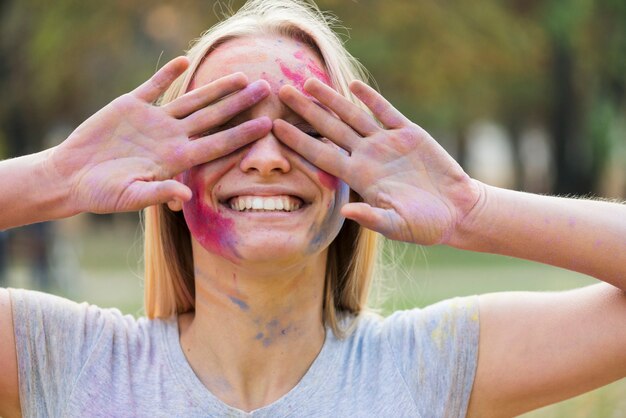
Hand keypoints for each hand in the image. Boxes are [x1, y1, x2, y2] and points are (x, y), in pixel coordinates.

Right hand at [47, 57, 271, 213]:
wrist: (71, 176)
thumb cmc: (102, 193)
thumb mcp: (130, 196)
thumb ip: (159, 193)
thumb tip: (185, 196)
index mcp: (176, 159)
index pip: (218, 144)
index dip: (243, 134)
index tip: (267, 124)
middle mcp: (171, 138)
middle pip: (213, 117)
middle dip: (239, 104)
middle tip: (266, 89)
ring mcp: (153, 121)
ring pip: (191, 100)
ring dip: (215, 88)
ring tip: (241, 76)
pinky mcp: (130, 106)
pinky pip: (153, 87)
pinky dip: (167, 74)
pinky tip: (185, 61)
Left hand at [274, 78, 480, 244]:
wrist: (456, 210)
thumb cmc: (424, 224)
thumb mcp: (397, 225)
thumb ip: (372, 217)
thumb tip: (345, 211)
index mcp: (360, 178)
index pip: (322, 155)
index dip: (299, 141)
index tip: (276, 128)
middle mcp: (368, 157)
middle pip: (330, 129)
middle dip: (307, 111)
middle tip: (282, 91)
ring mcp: (387, 143)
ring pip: (353, 116)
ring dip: (332, 99)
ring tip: (308, 82)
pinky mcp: (409, 134)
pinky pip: (385, 112)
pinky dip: (371, 99)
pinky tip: (353, 86)